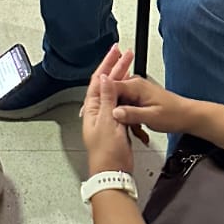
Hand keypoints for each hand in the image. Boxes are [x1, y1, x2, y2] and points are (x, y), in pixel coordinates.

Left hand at [81, 46, 146, 177]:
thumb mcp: (107, 122)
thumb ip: (107, 99)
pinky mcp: (117, 123)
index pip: (99, 80)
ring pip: (114, 91)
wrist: (113, 172)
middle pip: (106, 83)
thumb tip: (106, 78)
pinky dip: (126, 92)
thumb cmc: (107, 152)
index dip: (107, 64)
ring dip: (122, 77)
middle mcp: (97, 110)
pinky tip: (132, 86)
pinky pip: (121, 102)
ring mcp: (107, 117)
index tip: (115, 51)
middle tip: (124, 52)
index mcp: (91, 108)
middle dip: (115, 66)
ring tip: (129, 63)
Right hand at [110, 75, 191, 137]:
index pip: (110, 87)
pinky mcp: (138, 98)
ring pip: (118, 103)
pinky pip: (125, 106)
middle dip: (114, 112)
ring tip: (135, 128)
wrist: (187, 115)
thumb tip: (114, 112)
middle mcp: (135, 85)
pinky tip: (136, 126)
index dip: (103, 101)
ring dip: (123, 117)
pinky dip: (128, 117)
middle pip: (112, 96)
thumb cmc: (174, 114)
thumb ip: (131, 114)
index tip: (100, 114)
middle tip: (123, 125)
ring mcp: (136, 91)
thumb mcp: (151, 117)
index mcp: (136, 86)